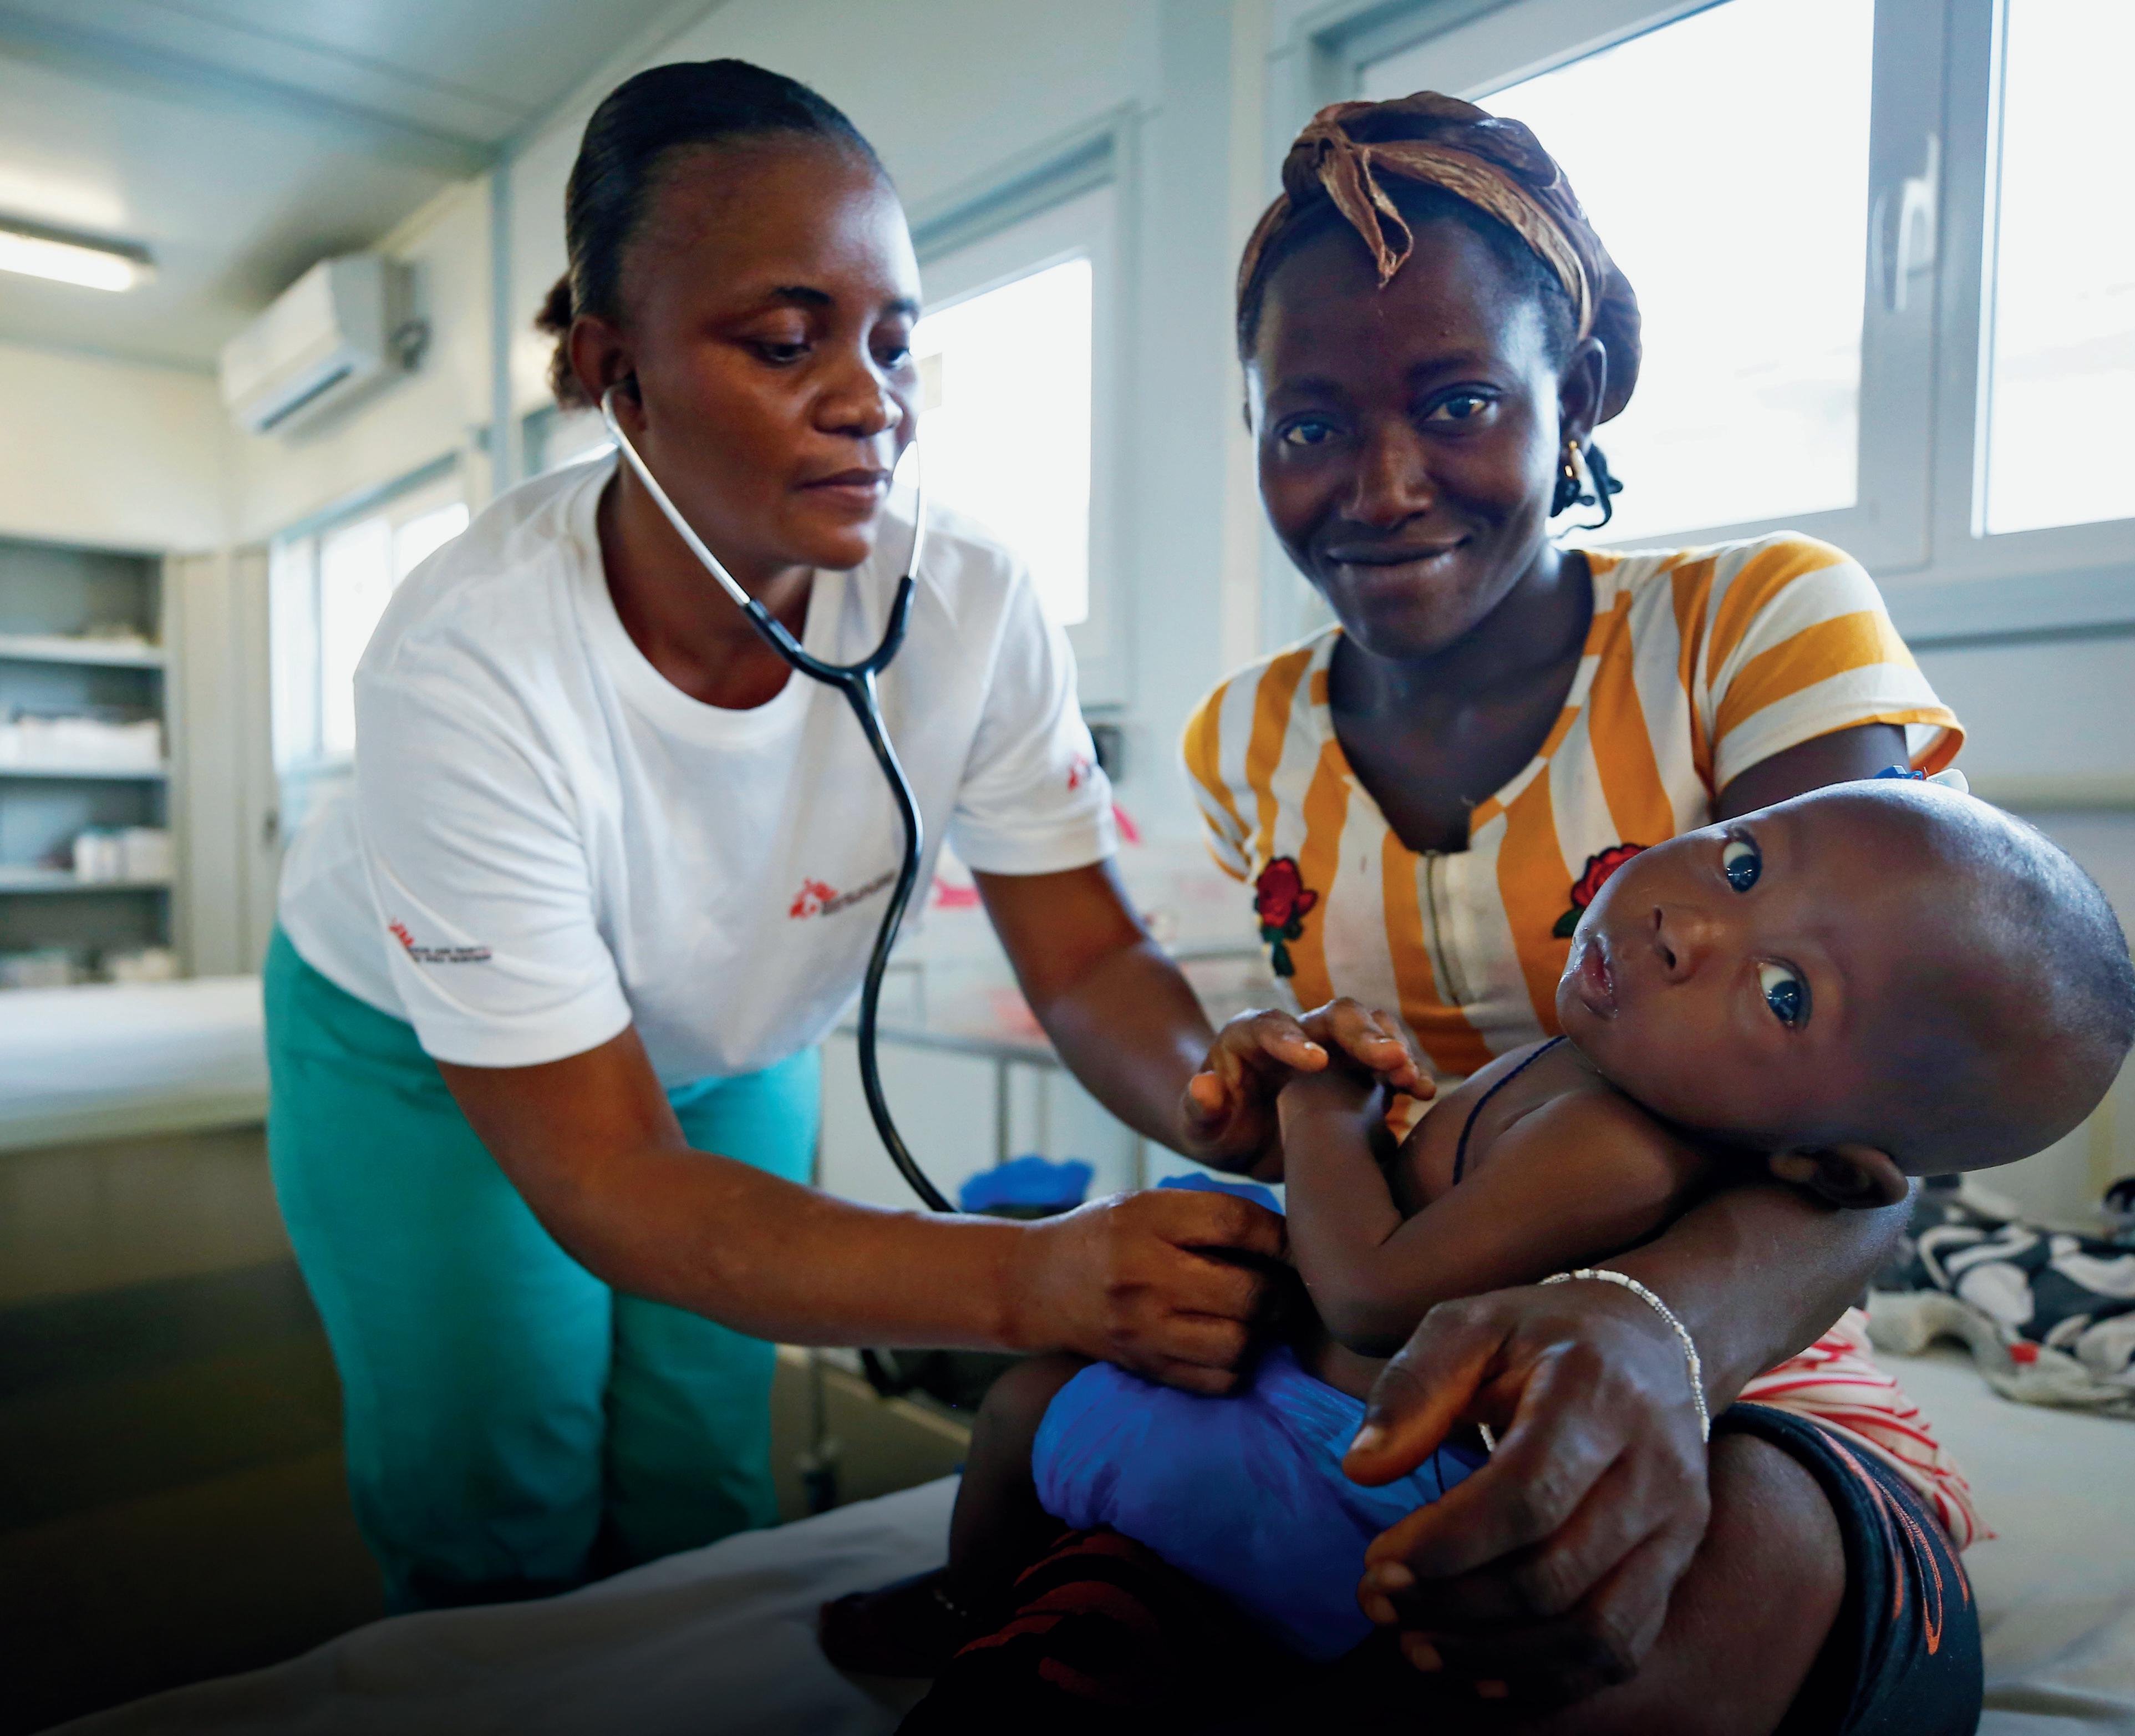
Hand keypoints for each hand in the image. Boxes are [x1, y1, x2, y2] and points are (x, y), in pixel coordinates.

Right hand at [1011, 1187, 1286, 1392]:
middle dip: (1282, 1292)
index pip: (1236, 1225)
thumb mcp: (1147, 1204)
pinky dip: (1238, 1365)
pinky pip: (1218, 1380)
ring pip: (1239, 1344)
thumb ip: (1208, 1215)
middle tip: (1286, 1287)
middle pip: (1247, 1292)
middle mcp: (1145, 1275)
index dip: (1282, 1238)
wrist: (1036, 1284)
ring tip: (1259, 1317)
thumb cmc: (1104, 1235)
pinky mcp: (1145, 1367)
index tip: (1297, 1246)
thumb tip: (1288, 1239)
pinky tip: (1231, 1343)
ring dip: (1262, 1333)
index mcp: (1148, 1220)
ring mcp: (1144, 1328)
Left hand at [1182, 999, 1428, 1177]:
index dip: (1292, 1040)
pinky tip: (1424, 1093)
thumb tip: (1206, 1086)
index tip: (1316, 1063)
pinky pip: (1388, 1059)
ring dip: (1393, 1049)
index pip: (1269, 1026)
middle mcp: (1296, 1032)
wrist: (1244, 1138)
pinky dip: (1407, 1071)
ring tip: (1414, 1080)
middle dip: (1362, 1034)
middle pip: (1333, 1016)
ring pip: (1369, 1028)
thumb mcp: (1197, 1129)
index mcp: (1248, 1038)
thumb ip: (1198, 1109)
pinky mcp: (1359, 1069)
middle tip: (1391, 1060)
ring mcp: (1333, 1046)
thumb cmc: (1216, 1130)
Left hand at [1342, 1281, 1711, 1707]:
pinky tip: (1477, 1668)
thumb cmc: (1542, 1333)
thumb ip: (1412, 1388)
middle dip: (1454, 1604)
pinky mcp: (1677, 1564)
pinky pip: (1620, 1648)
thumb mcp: (1470, 1325)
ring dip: (1494, 1653)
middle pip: (1555, 1574)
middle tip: (1378, 1602)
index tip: (1376, 1562)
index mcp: (1598, 1394)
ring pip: (1594, 1630)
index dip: (1446, 1546)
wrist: (1652, 1341)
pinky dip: (1546, 1676)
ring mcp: (1676, 1524)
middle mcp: (1653, 1467)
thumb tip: (1362, 1468)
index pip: (1527, 1496)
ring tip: (1415, 1645)